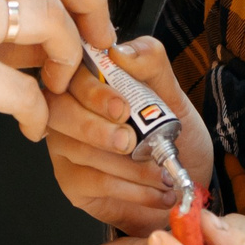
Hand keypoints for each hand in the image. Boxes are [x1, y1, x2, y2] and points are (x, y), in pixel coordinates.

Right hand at [45, 35, 212, 235]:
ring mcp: (65, 147)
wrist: (186, 180)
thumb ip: (151, 63)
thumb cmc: (173, 134)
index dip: (90, 90)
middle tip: (132, 142)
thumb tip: (121, 52)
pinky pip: (91, 182)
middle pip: (58, 110)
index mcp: (88, 80)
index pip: (70, 73)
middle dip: (96, 128)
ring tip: (162, 173)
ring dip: (127, 165)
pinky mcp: (72, 182)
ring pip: (78, 150)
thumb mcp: (172, 94)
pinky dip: (130, 189)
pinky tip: (156, 191)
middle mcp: (69, 110)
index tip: (122, 108)